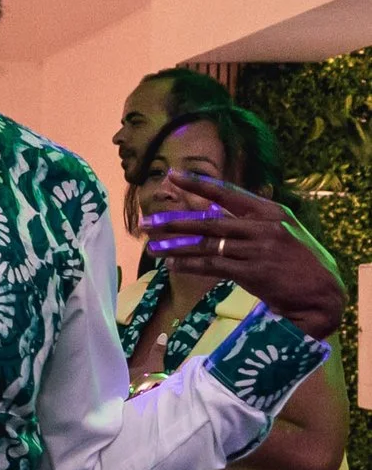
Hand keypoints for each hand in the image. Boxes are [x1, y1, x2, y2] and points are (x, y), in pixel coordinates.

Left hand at [144, 174, 346, 339]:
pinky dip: (190, 265)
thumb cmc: (299, 264)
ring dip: (176, 247)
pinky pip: (213, 266)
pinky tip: (173, 265)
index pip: (228, 193)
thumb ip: (252, 222)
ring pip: (207, 245)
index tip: (173, 176)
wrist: (322, 294)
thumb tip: (217, 214)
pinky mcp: (252, 272)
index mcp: (271, 212)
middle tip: (147, 223)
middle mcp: (264, 227)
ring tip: (152, 247)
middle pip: (209, 222)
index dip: (198, 185)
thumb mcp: (283, 232)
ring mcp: (258, 249)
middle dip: (175, 222)